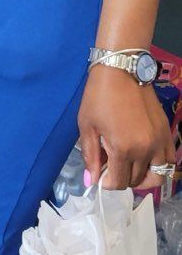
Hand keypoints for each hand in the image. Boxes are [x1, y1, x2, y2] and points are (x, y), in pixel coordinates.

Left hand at [78, 68, 175, 189]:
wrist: (122, 70)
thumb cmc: (99, 96)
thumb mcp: (87, 126)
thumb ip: (90, 156)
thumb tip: (91, 182)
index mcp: (124, 149)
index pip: (119, 182)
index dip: (107, 184)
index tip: (100, 176)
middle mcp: (146, 149)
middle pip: (136, 180)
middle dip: (122, 179)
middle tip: (111, 167)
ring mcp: (160, 141)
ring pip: (158, 175)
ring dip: (143, 178)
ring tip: (130, 168)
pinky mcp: (167, 132)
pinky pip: (169, 160)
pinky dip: (158, 166)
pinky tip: (145, 159)